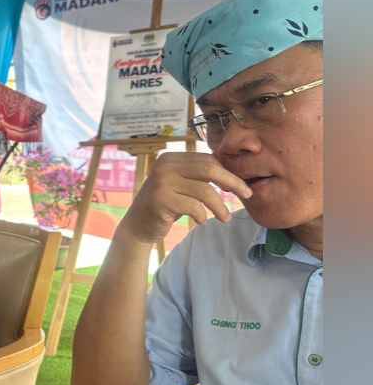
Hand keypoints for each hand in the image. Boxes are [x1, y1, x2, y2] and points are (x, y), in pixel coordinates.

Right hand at [118, 153, 252, 244]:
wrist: (138, 226)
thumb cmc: (164, 206)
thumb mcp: (180, 186)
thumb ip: (197, 176)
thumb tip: (233, 173)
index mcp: (171, 158)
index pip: (207, 160)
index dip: (227, 172)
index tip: (239, 186)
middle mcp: (164, 166)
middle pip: (209, 170)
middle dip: (232, 182)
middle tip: (247, 195)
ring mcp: (160, 182)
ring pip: (204, 191)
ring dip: (219, 206)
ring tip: (225, 218)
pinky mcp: (160, 200)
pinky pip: (193, 207)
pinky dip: (202, 216)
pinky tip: (201, 221)